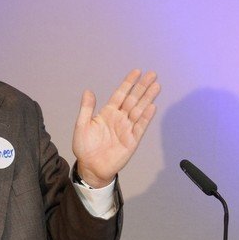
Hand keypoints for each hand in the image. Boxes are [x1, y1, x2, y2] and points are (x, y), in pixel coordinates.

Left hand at [72, 69, 159, 186]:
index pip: (120, 94)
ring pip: (139, 110)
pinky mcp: (132, 140)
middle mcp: (119, 118)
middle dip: (142, 87)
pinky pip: (140, 126)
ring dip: (148, 98)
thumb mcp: (82, 125)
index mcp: (107, 113)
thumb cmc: (85, 147)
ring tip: (156, 86)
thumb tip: (88, 91)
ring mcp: (127, 128)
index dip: (128, 83)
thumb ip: (87, 108)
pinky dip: (146, 117)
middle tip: (152, 74)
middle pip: (133, 99)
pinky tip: (152, 106)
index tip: (136, 72)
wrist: (91, 167)